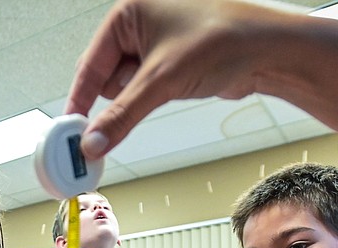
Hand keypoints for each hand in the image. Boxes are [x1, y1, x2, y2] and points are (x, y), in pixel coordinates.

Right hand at [66, 0, 283, 158]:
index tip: (70, 133)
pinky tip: (172, 90)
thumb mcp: (161, 82)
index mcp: (127, 13)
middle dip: (115, 100)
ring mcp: (153, 43)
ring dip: (137, 99)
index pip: (89, 64)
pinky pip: (144, 88)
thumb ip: (122, 116)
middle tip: (108, 131)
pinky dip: (150, 99)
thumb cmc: (221, 41)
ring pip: (125, 87)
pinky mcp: (168, 62)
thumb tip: (92, 144)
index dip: (79, 100)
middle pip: (104, 77)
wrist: (267, 49)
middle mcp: (137, 24)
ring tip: (167, 87)